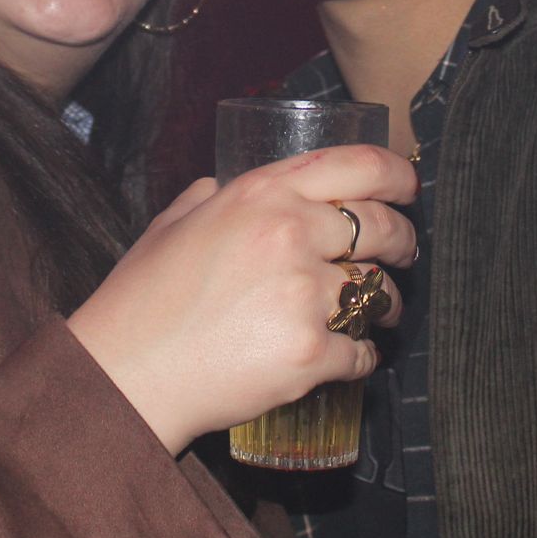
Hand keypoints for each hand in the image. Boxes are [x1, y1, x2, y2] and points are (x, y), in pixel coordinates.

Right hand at [67, 144, 417, 454]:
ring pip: (379, 295)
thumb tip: (226, 187)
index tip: (409, 187)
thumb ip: (210, 196)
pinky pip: (363, 353)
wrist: (127, 372)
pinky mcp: (311, 353)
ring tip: (371, 315)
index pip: (357, 165)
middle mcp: (289, 233)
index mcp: (260, 193)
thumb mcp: (174, 223)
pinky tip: (346, 359)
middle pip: (384, 228)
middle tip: (402, 256)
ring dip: (383, 306)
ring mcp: (304, 294)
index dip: (396, 174)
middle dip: (403, 243)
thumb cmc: (143, 299)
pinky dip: (360, 359)